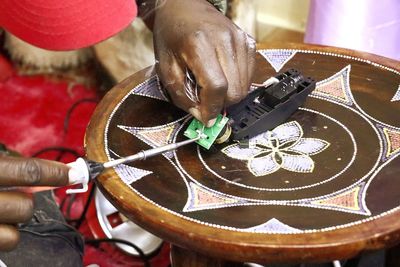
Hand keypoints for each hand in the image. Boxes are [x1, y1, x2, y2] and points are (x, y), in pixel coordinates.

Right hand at [0, 156, 68, 250]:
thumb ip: (4, 167)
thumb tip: (40, 175)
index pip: (27, 172)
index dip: (56, 173)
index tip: (75, 173)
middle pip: (25, 208)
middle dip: (26, 203)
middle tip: (12, 196)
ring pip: (14, 234)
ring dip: (11, 224)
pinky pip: (3, 244)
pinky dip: (2, 237)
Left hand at [152, 0, 255, 125]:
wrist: (183, 6)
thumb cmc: (171, 34)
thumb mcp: (165, 66)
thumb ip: (181, 94)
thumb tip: (200, 115)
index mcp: (199, 44)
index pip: (217, 87)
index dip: (212, 108)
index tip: (206, 119)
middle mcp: (224, 40)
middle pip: (235, 90)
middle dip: (220, 104)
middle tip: (206, 102)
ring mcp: (240, 39)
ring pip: (244, 86)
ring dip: (229, 94)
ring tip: (211, 86)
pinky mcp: (248, 41)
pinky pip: (249, 74)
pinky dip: (237, 82)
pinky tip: (223, 76)